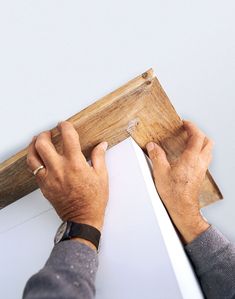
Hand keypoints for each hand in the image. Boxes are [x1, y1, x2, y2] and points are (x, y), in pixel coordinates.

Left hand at [27, 121, 108, 231]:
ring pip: (32, 157)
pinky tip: (40, 158)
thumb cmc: (93, 200)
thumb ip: (100, 157)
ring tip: (38, 142)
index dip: (65, 126)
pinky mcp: (44, 187)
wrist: (82, 219)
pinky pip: (34, 170)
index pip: (67, 137)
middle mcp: (59, 169)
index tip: (65, 125)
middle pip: (42, 144)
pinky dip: (34, 160)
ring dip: (33, 146)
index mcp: (75, 164)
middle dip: (44, 134)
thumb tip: (102, 145)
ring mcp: (49, 179)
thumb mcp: (102, 177)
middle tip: (49, 132)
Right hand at [146, 121, 211, 243]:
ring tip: (188, 142)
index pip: (197, 136)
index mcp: (191, 158)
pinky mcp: (200, 175)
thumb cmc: (174, 193)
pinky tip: (188, 156)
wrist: (182, 208)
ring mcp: (202, 169)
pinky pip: (204, 158)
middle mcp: (200, 162)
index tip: (184, 123)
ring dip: (200, 142)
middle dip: (199, 133)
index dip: (192, 127)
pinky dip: (199, 152)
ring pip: (208, 150)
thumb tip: (153, 145)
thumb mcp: (160, 172)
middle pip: (208, 142)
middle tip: (188, 131)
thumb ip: (156, 156)